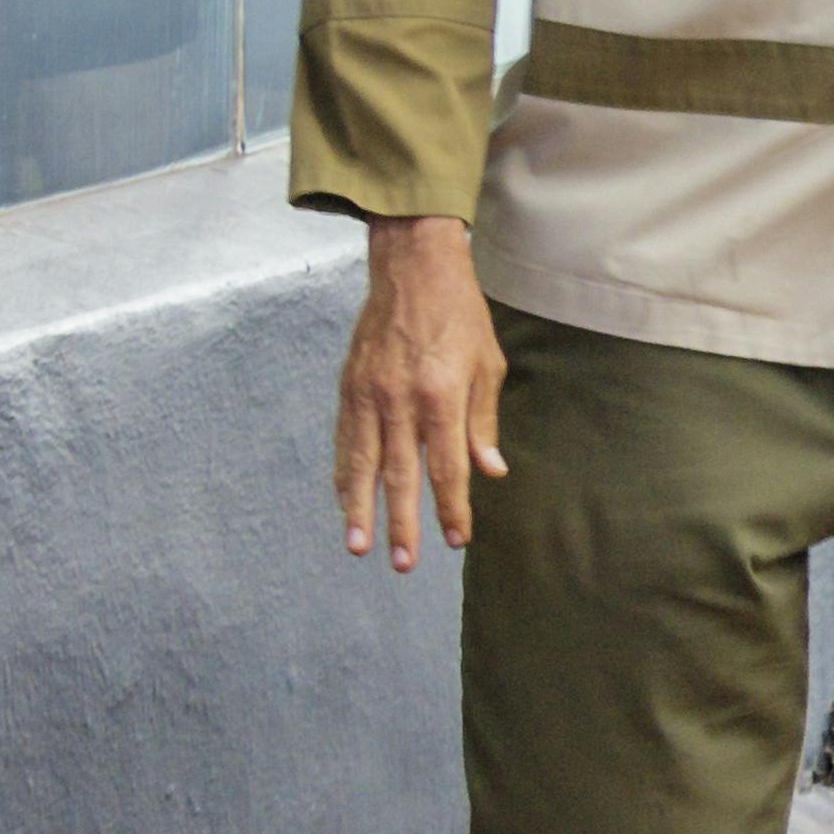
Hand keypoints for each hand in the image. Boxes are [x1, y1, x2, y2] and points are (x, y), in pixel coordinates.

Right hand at [336, 220, 504, 572]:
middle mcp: (400, 401)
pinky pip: (345, 441)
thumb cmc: (460, 317)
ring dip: (361, 510)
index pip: (448, 467)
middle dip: (403, 523)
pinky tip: (345, 503)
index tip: (457, 540)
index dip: (452, 507)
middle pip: (402, 475)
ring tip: (359, 548)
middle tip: (403, 564)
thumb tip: (490, 472)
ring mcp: (368, 395)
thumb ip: (483, 422)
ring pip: (363, 465)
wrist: (413, 270)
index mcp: (441, 396)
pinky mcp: (348, 388)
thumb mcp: (487, 365)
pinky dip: (344, 476)